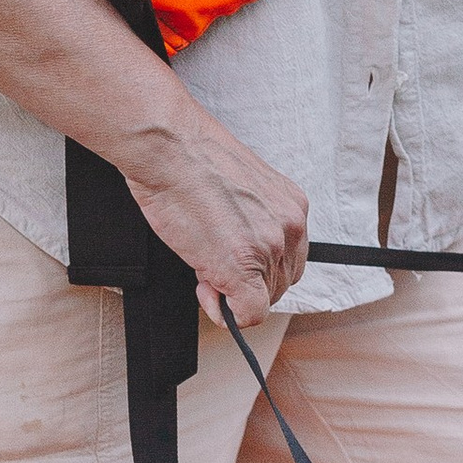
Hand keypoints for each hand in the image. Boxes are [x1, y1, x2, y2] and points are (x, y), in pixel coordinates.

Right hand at [114, 102, 308, 324]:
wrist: (170, 148)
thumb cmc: (193, 159)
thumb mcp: (244, 187)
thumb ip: (255, 220)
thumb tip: (242, 250)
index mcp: (292, 206)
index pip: (289, 260)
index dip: (259, 270)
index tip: (233, 260)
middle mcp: (289, 227)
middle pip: (279, 283)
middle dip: (247, 284)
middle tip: (211, 263)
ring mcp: (269, 248)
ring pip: (263, 300)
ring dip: (232, 294)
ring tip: (203, 265)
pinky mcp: (243, 269)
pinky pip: (249, 314)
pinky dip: (229, 315)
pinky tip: (207, 293)